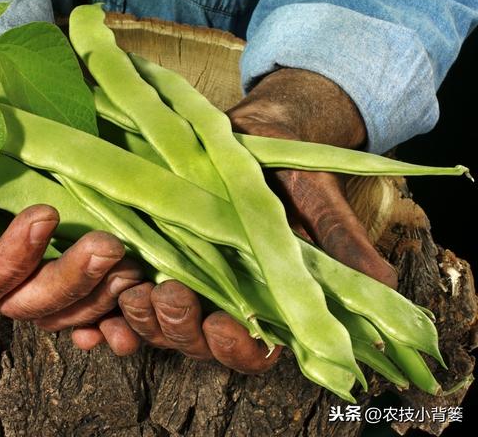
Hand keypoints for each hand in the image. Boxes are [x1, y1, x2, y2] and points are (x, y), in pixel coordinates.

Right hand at [0, 155, 142, 354]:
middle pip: (29, 304)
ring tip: (132, 269)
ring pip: (64, 313)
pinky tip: (130, 321)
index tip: (45, 214)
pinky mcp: (65, 286)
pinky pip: (88, 317)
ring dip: (100, 299)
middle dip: (70, 280)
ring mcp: (33, 288)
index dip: (12, 255)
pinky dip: (109, 323)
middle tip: (109, 246)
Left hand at [117, 68, 395, 372]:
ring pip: (154, 321)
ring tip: (131, 289)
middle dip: (178, 328)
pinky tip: (100, 292)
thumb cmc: (287, 170)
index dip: (236, 348)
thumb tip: (382, 286)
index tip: (227, 324)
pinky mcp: (147, 253)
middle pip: (193, 341)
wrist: (249, 134)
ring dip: (139, 317)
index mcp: (260, 299)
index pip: (250, 348)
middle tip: (168, 294)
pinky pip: (122, 291)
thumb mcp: (316, 200)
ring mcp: (180, 277)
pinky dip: (107, 301)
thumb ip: (340, 244)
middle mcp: (217, 297)